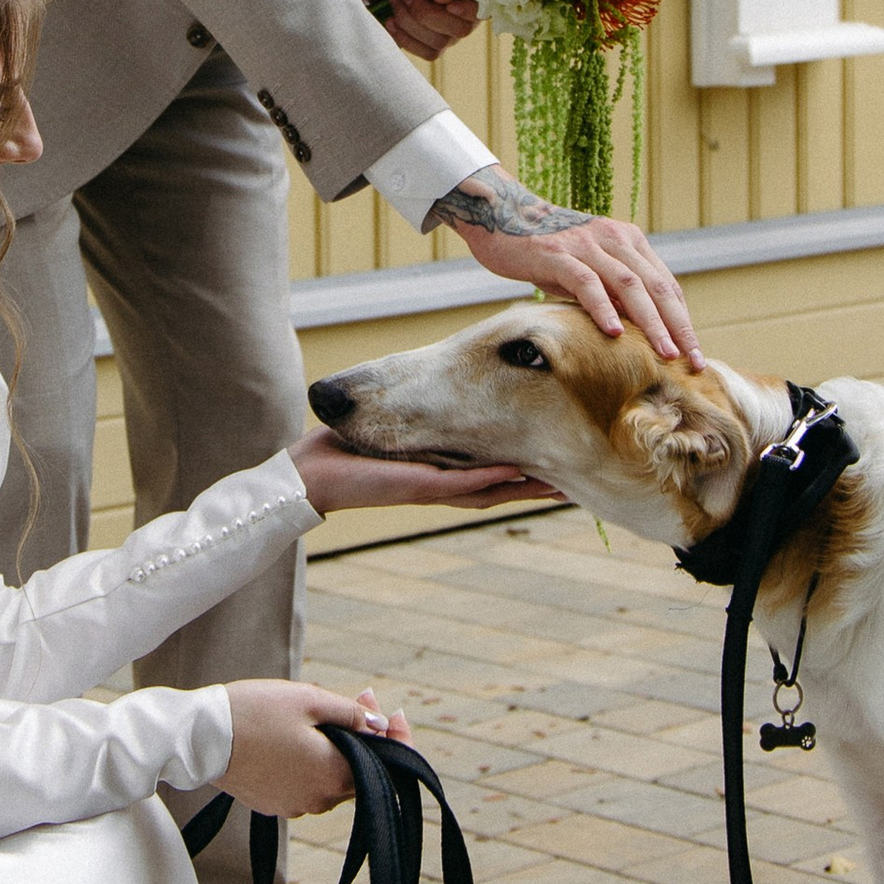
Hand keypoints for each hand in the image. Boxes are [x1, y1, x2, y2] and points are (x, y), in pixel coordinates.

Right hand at [223, 679, 411, 818]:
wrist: (200, 737)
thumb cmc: (254, 712)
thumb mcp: (309, 699)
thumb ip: (352, 714)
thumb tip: (380, 724)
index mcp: (333, 774)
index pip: (385, 764)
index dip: (397, 738)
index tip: (394, 714)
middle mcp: (318, 799)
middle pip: (359, 772)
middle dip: (365, 738)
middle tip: (359, 701)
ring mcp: (294, 805)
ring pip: (331, 778)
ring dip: (337, 750)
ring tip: (322, 715)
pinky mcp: (273, 804)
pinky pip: (306, 785)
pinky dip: (311, 763)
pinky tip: (297, 737)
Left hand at [289, 430, 549, 513]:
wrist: (313, 476)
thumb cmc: (347, 452)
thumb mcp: (392, 431)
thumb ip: (419, 421)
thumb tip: (427, 391)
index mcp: (441, 473)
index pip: (491, 472)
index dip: (524, 470)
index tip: (554, 461)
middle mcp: (444, 485)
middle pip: (500, 489)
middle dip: (534, 486)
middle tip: (571, 481)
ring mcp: (434, 488)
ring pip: (488, 492)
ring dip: (522, 489)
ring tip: (557, 484)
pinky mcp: (419, 488)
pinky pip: (460, 484)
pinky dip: (488, 480)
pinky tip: (514, 474)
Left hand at [356, 0, 478, 60]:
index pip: (483, 4)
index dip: (468, 10)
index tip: (447, 3)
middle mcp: (464, 5)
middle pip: (460, 28)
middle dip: (425, 12)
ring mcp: (448, 26)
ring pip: (440, 43)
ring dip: (409, 22)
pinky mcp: (430, 39)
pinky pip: (427, 52)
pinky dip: (405, 38)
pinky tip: (391, 20)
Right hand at [423, 170, 699, 362]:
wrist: (502, 218)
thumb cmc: (548, 252)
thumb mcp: (589, 270)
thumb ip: (614, 292)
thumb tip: (641, 332)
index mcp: (629, 241)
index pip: (666, 285)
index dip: (683, 320)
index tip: (693, 352)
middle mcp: (614, 238)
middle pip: (657, 286)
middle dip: (678, 326)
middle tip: (692, 359)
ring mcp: (586, 244)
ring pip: (629, 285)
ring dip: (651, 322)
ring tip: (664, 352)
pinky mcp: (557, 252)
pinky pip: (586, 282)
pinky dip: (603, 307)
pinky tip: (614, 333)